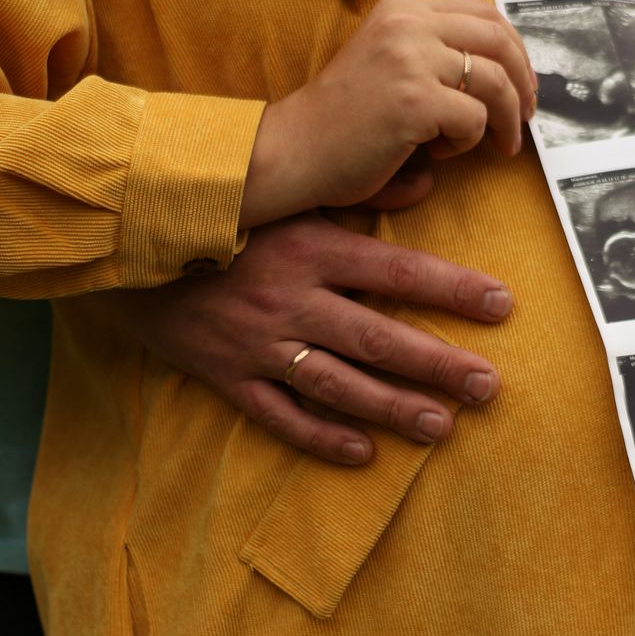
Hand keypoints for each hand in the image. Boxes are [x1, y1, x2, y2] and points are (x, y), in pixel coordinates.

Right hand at [98, 212, 512, 464]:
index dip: (453, 290)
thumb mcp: (292, 197)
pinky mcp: (230, 376)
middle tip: (488, 387)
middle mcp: (293, 299)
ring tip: (441, 426)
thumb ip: (362, 194)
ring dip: (392, 407)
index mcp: (313, 249)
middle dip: (438, 364)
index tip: (502, 305)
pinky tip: (362, 453)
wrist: (132, 245)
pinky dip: (320, 436)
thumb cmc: (224, 217)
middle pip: (378, 337)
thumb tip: (428, 181)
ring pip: (337, 383)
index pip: (398, 271)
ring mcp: (261, 343)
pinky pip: (279, 414)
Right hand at [239, 0, 537, 227]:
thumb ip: (434, 51)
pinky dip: (468, 141)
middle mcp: (407, 23)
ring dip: (507, 120)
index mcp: (402, 8)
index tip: (523, 81)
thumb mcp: (388, 61)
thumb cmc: (343, 119)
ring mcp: (410, 59)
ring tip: (499, 146)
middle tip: (527, 116)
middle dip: (524, 82)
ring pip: (495, 82)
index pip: (483, 13)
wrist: (294, 149)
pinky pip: (475, 120)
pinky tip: (438, 152)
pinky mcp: (414, 100)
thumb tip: (508, 69)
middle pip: (499, 41)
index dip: (514, 48)